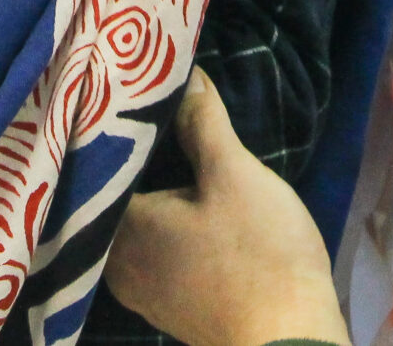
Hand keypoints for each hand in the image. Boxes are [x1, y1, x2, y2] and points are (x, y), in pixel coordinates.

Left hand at [106, 71, 348, 345]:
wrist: (289, 340)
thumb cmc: (257, 253)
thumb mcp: (234, 174)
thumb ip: (202, 122)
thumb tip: (184, 75)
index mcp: (121, 227)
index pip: (103, 163)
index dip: (116, 127)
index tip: (128, 93)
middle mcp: (116, 264)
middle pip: (115, 197)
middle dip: (133, 160)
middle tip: (149, 112)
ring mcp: (140, 291)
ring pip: (136, 226)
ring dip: (150, 194)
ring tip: (166, 150)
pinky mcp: (168, 306)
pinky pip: (152, 251)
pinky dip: (164, 226)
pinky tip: (184, 204)